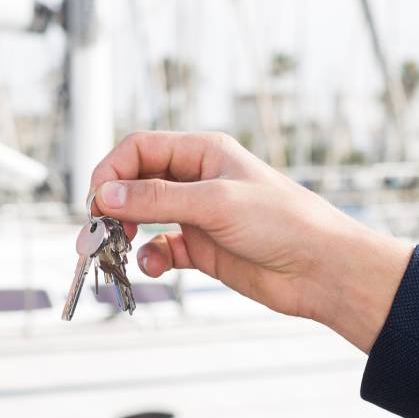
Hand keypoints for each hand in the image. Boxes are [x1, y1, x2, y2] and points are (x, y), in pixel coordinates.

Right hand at [88, 130, 414, 352]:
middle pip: (136, 182)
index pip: (140, 149)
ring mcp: (198, 215)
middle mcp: (197, 179)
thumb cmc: (282, 222)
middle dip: (112, 205)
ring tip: (117, 250)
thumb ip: (157, 198)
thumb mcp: (215, 203)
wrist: (321, 269)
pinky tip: (153, 267)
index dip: (112, 170)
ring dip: (126, 233)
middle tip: (97, 231)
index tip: (97, 201)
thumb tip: (105, 194)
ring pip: (144, 217)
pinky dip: (150, 258)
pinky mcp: (202, 249)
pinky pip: (161, 248)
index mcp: (203, 152)